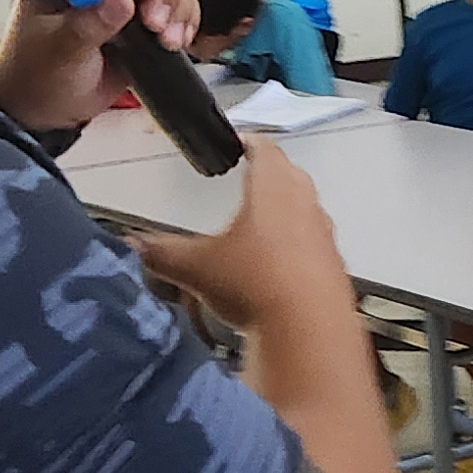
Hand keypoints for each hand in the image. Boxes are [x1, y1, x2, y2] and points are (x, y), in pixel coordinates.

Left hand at [0, 0, 201, 132]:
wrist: (45, 107)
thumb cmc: (37, 73)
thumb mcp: (58, 51)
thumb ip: (86, 26)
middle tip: (157, 21)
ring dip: (179, 5)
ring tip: (167, 38)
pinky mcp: (146, 17)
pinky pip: (178, 5)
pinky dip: (186, 19)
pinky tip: (177, 38)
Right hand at [131, 143, 346, 333]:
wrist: (308, 331)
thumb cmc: (255, 284)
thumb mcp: (195, 267)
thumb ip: (162, 253)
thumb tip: (138, 245)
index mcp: (274, 188)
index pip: (265, 150)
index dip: (250, 142)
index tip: (241, 142)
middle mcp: (306, 205)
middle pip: (290, 176)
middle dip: (270, 174)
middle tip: (251, 178)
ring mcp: (325, 236)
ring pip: (306, 211)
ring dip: (286, 212)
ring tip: (261, 225)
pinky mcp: (335, 268)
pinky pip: (315, 246)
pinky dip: (297, 248)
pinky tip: (278, 269)